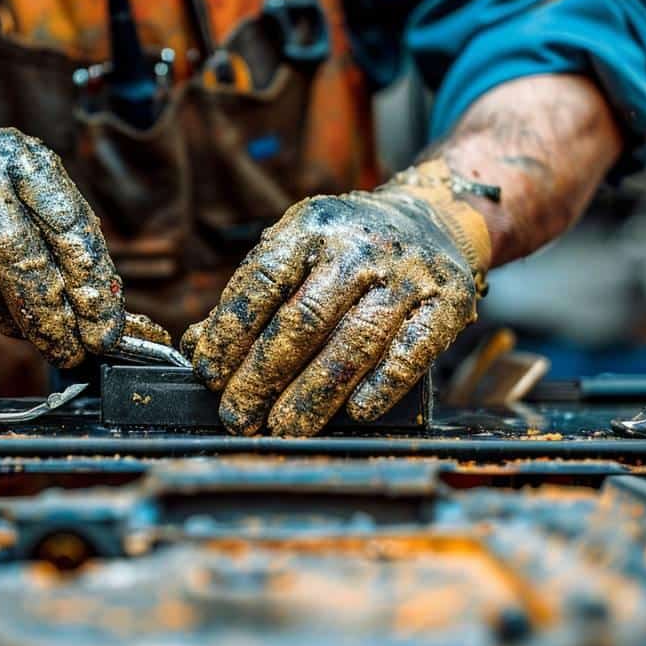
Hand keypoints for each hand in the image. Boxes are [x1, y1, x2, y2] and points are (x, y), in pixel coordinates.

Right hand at [0, 121, 158, 367]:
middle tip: (73, 350)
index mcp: (21, 158)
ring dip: (17, 323)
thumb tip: (103, 313)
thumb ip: (68, 241)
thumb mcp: (31, 191)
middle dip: (52, 317)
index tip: (104, 325)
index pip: (67, 226)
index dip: (90, 282)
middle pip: (21, 260)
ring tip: (37, 334)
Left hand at [182, 162, 490, 435]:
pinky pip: (411, 351)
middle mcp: (359, 248)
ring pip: (353, 342)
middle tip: (237, 414)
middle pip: (303, 320)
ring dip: (313, 394)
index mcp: (311, 228)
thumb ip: (252, 296)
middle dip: (262, 375)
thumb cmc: (346, 247)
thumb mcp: (298, 249)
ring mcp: (406, 275)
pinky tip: (355, 411)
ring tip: (283, 428)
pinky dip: (381, 384)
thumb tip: (199, 347)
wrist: (435, 218)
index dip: (230, 332)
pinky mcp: (447, 303)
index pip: (261, 283)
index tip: (208, 372)